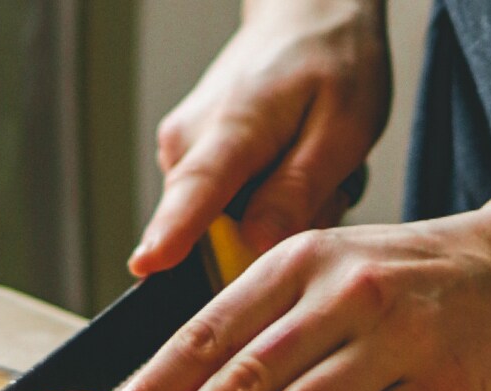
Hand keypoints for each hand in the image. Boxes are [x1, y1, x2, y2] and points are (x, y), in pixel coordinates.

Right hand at [129, 0, 389, 276]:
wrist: (304, 17)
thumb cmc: (332, 62)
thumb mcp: (345, 127)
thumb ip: (299, 189)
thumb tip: (257, 244)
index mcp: (232, 127)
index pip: (195, 190)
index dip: (173, 234)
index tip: (146, 265)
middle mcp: (187, 142)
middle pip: (215, 232)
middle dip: (274, 231)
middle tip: (325, 184)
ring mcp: (180, 151)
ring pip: (224, 224)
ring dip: (274, 212)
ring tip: (309, 165)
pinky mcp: (185, 160)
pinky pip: (223, 209)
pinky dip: (264, 198)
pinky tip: (289, 164)